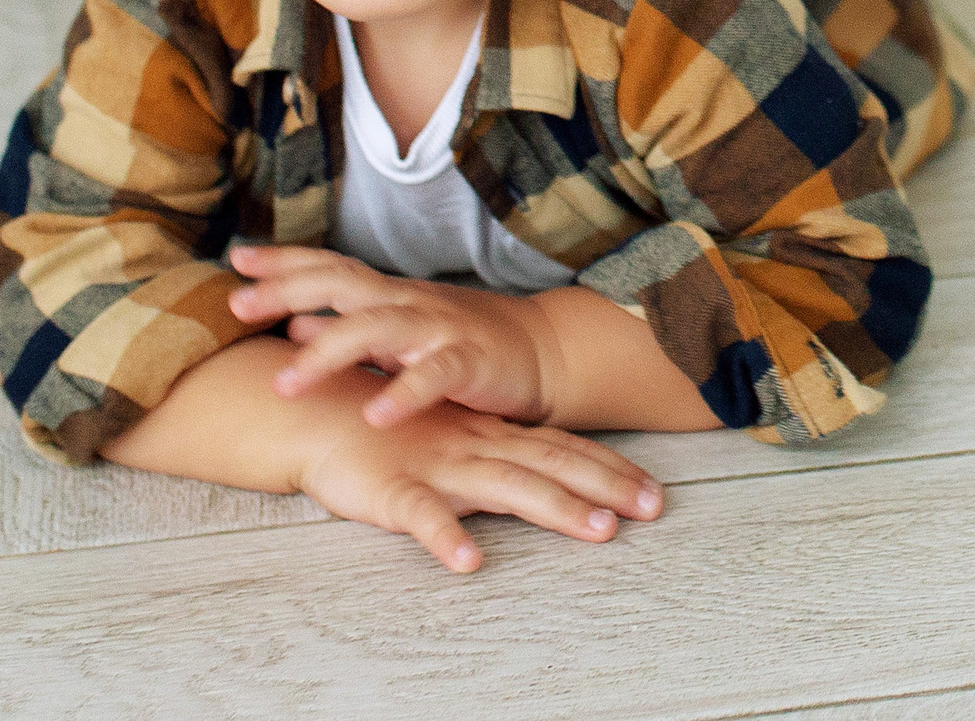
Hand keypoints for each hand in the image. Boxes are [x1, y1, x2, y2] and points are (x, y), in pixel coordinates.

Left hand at [228, 244, 562, 427]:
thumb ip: (347, 326)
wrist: (541, 352)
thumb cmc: (461, 343)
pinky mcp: (470, 363)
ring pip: (377, 328)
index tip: (235, 260)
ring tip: (286, 382)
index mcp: (389, 295)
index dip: (284, 260)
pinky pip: (433, 376)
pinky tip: (373, 415)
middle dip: (287, 290)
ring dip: (329, 351)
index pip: (330, 266)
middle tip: (238, 306)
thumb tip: (293, 320)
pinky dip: (403, 393)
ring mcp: (439, 329)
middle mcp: (409, 302)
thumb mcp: (399, 333)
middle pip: (341, 284)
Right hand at [298, 396, 663, 573]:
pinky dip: (446, 537)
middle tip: (652, 509)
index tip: (656, 493)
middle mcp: (476, 448)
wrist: (317, 413)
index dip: (611, 470)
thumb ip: (499, 455)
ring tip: (597, 529)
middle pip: (552, 465)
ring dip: (555, 507)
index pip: (563, 450)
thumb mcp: (455, 440)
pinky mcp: (393, 491)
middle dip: (607, 486)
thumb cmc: (392, 431)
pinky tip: (469, 561)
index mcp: (492, 437)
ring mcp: (438, 468)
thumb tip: (550, 478)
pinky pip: (422, 516)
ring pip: (506, 487)